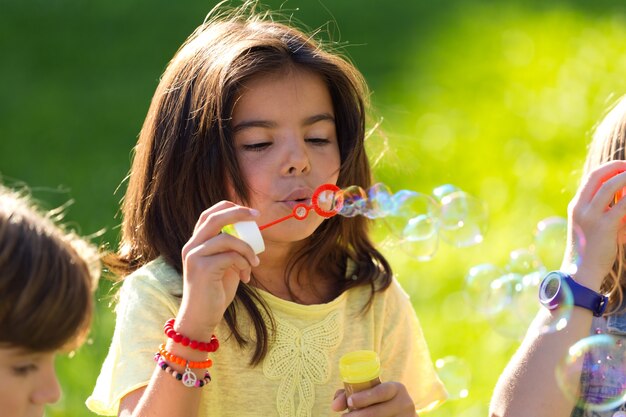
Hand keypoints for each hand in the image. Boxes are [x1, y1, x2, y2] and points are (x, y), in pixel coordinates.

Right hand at [177, 201, 260, 336]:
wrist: (202, 317)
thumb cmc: (215, 291)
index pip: (208, 215)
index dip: (228, 208)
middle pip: (214, 218)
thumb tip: (251, 233)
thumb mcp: (225, 266)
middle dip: (238, 213)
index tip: (249, 211)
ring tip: (255, 263)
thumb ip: (231, 249)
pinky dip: (244, 263)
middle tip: (257, 216)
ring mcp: (194, 256)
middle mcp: (191, 246)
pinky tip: (246, 277)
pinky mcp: (202, 268)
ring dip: (247, 249)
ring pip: (227, 238)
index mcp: (196, 243)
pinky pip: (231, 256)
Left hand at [331, 382, 417, 416]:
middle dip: (360, 415)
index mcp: (396, 388)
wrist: (402, 414)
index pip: (381, 392)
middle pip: (379, 411)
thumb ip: (352, 393)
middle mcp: (404, 403)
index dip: (365, 397)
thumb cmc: (381, 401)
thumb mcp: (372, 393)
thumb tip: (335, 405)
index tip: (350, 402)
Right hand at [565, 161, 625, 289]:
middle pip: (599, 177)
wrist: (583, 271)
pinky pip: (622, 205)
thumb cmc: (592, 248)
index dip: (610, 167)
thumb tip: (625, 193)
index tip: (625, 166)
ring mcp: (591, 217)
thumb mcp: (595, 224)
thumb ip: (608, 208)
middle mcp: (581, 208)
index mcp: (577, 206)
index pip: (592, 177)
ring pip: (610, 186)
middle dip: (619, 168)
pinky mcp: (604, 226)